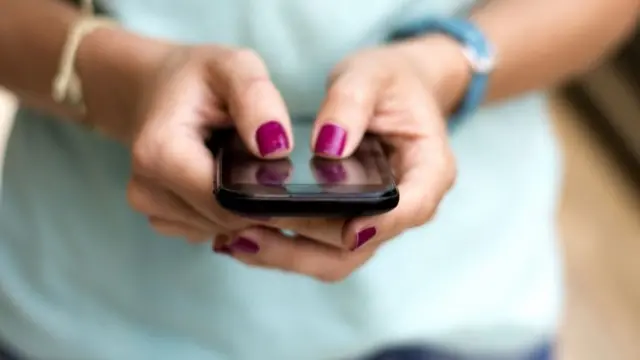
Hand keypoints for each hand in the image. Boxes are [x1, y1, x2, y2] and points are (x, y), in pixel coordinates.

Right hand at [97, 43, 294, 241]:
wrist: (158, 89)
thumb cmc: (198, 78)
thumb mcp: (234, 67)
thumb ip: (257, 99)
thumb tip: (276, 148)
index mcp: (160, 153)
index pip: (226, 201)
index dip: (263, 194)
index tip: (285, 175)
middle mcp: (146, 189)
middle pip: (224, 219)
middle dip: (256, 200)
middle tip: (268, 165)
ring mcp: (150, 208)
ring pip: (221, 229)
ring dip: (242, 206)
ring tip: (241, 166)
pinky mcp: (161, 217)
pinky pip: (209, 229)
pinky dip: (226, 212)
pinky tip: (225, 180)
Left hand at [215, 38, 463, 280]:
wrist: (392, 90)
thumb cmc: (388, 81)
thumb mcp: (371, 75)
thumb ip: (351, 104)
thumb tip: (327, 146)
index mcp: (429, 170)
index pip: (412, 207)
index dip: (381, 224)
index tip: (347, 229)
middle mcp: (406, 205)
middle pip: (361, 245)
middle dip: (305, 247)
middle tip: (248, 233)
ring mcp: (376, 220)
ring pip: (335, 257)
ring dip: (286, 254)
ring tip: (234, 239)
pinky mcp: (349, 222)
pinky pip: (318, 247)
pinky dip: (282, 245)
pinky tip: (242, 234)